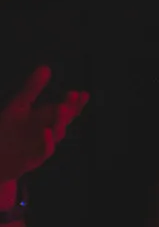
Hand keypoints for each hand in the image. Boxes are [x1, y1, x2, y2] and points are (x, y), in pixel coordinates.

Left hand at [0, 66, 89, 182]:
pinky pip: (43, 150)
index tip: (83, 93)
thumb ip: (32, 89)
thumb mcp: (19, 106)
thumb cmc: (9, 131)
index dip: (76, 103)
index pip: (68, 110)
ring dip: (59, 121)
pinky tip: (46, 131)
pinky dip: (47, 142)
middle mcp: (49, 131)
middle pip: (64, 119)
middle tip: (73, 95)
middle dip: (69, 108)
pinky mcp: (33, 158)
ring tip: (60, 107)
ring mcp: (42, 145)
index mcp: (47, 119)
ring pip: (57, 134)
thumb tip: (46, 67)